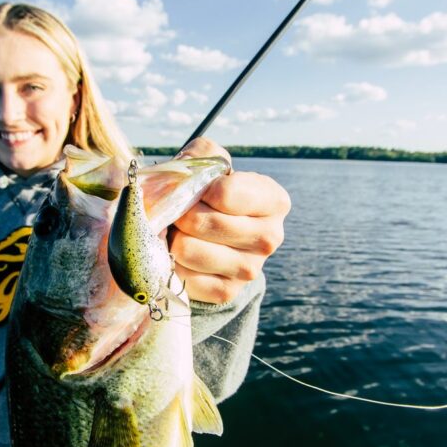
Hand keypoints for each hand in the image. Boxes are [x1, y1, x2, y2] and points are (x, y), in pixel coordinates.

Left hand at [169, 137, 289, 303]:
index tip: (198, 191)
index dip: (198, 190)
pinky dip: (173, 265)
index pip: (224, 193)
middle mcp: (270, 237)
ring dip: (173, 238)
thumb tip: (182, 178)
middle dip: (180, 214)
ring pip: (187, 249)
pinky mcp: (228, 292)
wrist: (209, 237)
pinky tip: (181, 257)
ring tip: (180, 232)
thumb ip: (202, 154)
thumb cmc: (208, 193)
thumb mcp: (210, 164)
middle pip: (201, 222)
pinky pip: (183, 276)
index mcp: (274, 200)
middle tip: (181, 213)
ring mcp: (251, 268)